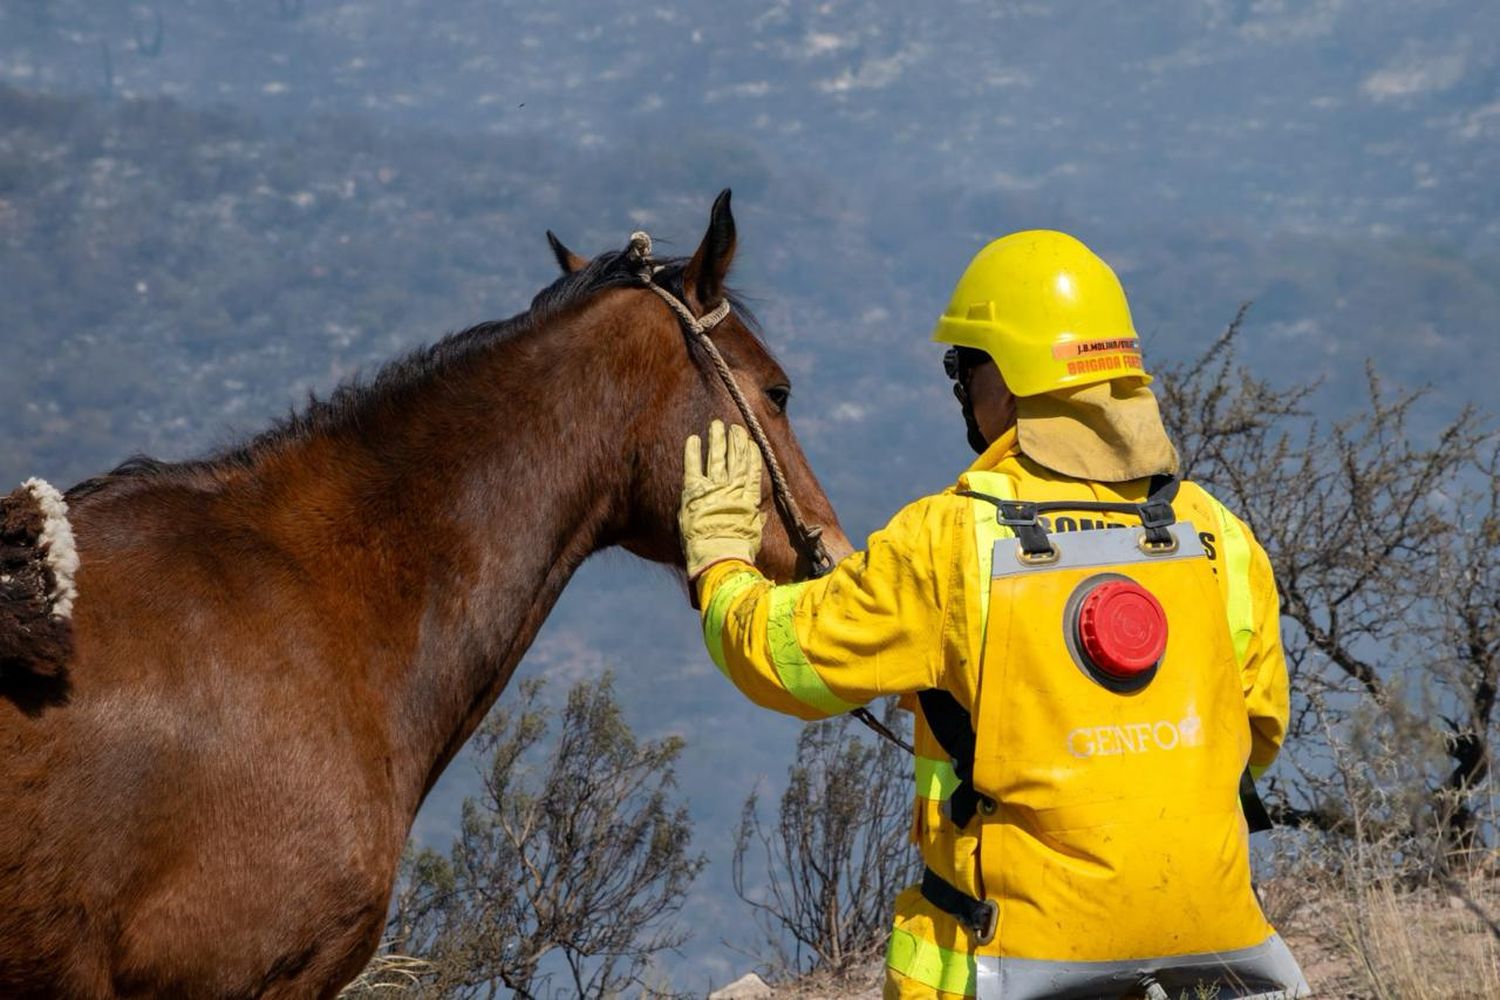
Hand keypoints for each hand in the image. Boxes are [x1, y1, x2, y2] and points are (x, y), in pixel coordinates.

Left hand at [680, 420, 765, 579]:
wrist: (720, 557)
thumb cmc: (738, 552)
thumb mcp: (752, 536)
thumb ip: (755, 522)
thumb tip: (762, 517)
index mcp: (748, 500)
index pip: (752, 471)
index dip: (752, 455)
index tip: (752, 442)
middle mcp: (732, 490)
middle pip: (736, 459)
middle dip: (736, 441)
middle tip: (735, 427)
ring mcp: (714, 488)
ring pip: (718, 457)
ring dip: (718, 439)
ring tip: (718, 425)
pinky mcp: (694, 491)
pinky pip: (693, 466)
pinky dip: (694, 452)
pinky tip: (695, 438)